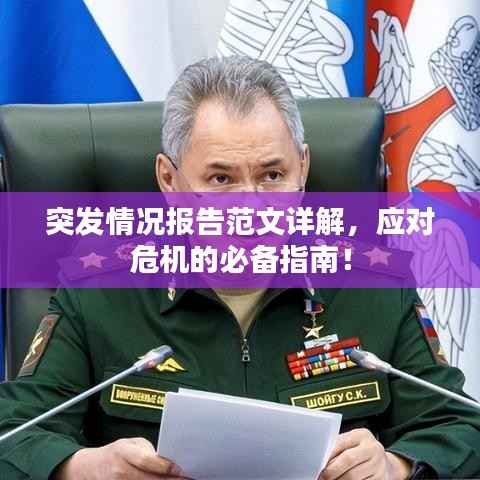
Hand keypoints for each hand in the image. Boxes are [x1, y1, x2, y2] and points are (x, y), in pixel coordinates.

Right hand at [52, 437, 188, 479]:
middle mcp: (120, 472)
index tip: (183, 470)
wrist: (87, 469)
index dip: (168, 468)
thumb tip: (169, 461)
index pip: (149, 462)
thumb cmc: (114, 453)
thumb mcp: (129, 444)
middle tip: (189, 479)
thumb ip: (148, 451)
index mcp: (124, 453)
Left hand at [319, 428, 411, 479]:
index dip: (327, 455)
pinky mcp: (381, 479)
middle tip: (321, 477)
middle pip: (347, 460)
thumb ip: (338, 445)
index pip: (341, 443)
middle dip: (331, 471)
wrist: (385, 464)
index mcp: (362, 435)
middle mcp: (373, 448)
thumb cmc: (361, 450)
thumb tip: (319, 456)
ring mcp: (379, 465)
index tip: (317, 464)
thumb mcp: (353, 442)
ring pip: (353, 476)